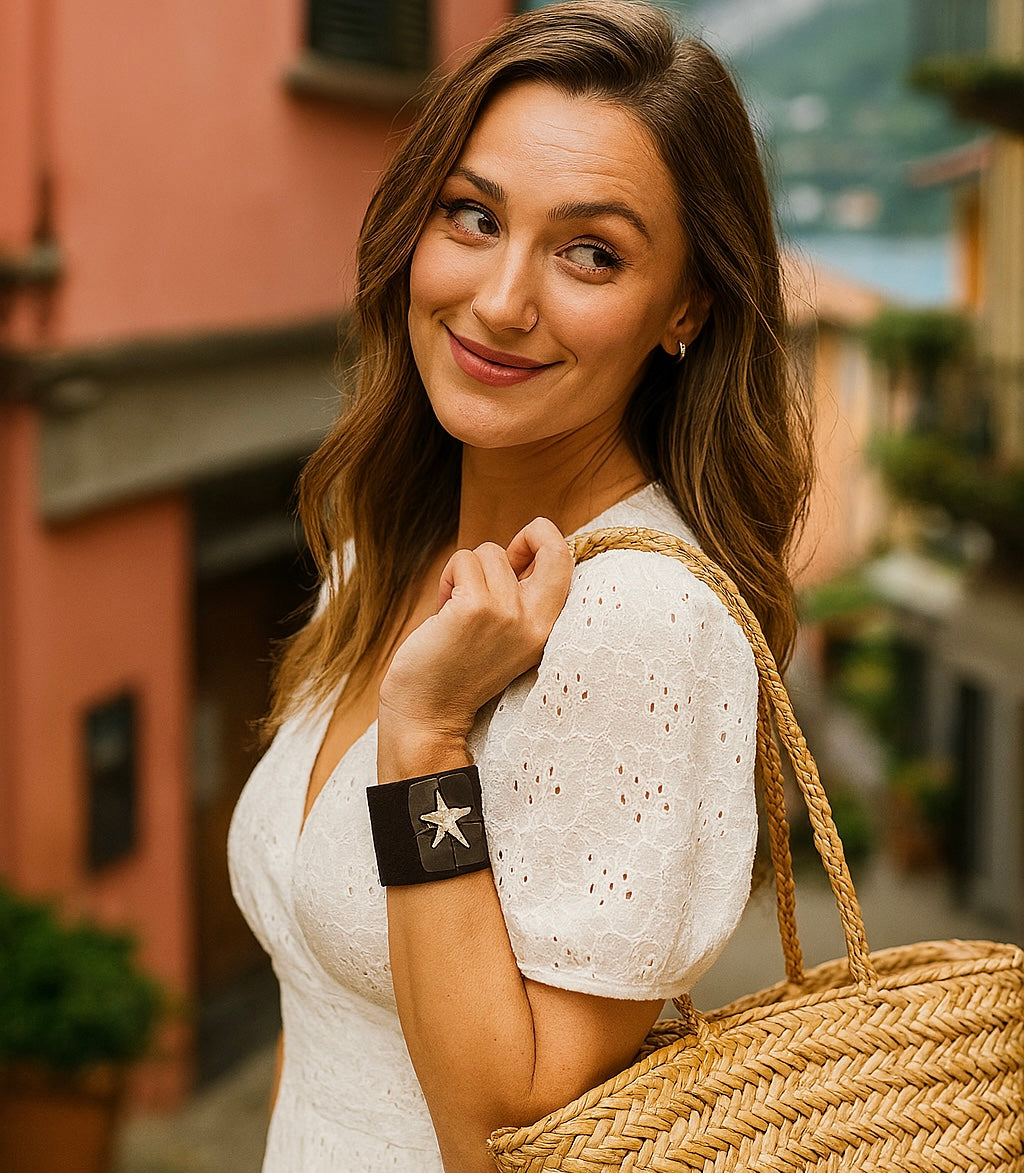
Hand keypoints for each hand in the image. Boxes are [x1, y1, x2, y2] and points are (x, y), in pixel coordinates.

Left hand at [378, 517, 573, 760]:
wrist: (429, 715)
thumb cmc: (460, 669)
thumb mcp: (508, 634)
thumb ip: (521, 598)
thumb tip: (520, 550)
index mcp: (548, 628)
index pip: (567, 559)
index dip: (543, 542)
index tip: (516, 558)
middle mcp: (536, 620)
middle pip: (550, 545)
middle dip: (524, 538)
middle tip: (493, 566)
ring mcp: (507, 613)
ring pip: (488, 552)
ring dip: (465, 571)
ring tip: (455, 606)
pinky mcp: (474, 608)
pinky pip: (463, 561)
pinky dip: (448, 578)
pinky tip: (442, 609)